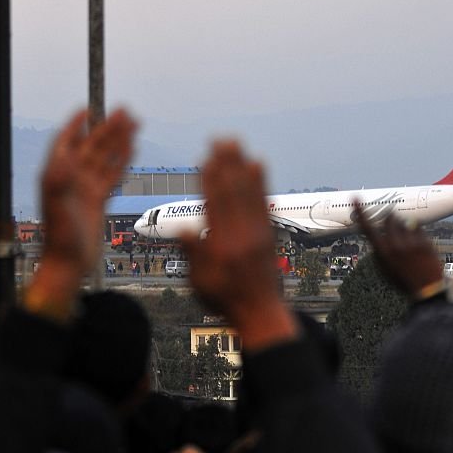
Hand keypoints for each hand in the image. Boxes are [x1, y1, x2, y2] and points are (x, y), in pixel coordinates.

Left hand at [25, 109, 135, 319]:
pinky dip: (122, 160)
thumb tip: (67, 156)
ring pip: (105, 157)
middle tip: (124, 111)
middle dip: (107, 127)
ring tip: (133, 123)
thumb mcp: (56, 205)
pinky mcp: (97, 199)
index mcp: (57, 174)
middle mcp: (71, 177)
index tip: (87, 109)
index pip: (67, 142)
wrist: (68, 262)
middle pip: (91, 145)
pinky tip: (132, 148)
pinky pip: (112, 174)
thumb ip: (59, 180)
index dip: (75, 125)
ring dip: (118, 140)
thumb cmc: (59, 236)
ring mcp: (85, 187)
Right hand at [182, 141, 296, 348]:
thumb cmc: (225, 301)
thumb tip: (183, 230)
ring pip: (249, 193)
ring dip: (241, 166)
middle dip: (227, 165)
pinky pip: (264, 202)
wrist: (261, 313)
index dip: (211, 181)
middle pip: (233, 192)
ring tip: (236, 144)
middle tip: (222, 139)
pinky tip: (258, 164)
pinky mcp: (269, 233)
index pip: (215, 206)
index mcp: (222, 246)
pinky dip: (261, 182)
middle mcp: (242, 235)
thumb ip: (194, 256)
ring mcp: (258, 232)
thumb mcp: (201, 284)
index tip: (207, 159)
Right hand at [353, 203, 441, 298]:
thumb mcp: (384, 270)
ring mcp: (411, 243)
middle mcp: (395, 246)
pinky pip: (417, 227)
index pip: (368, 228)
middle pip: (389, 218)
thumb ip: (380, 250)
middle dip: (390, 219)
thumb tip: (381, 231)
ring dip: (403, 226)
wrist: (427, 289)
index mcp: (382, 253)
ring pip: (404, 221)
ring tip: (408, 242)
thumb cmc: (403, 280)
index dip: (361, 212)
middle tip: (393, 226)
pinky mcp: (424, 241)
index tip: (355, 198)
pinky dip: (415, 232)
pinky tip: (417, 245)